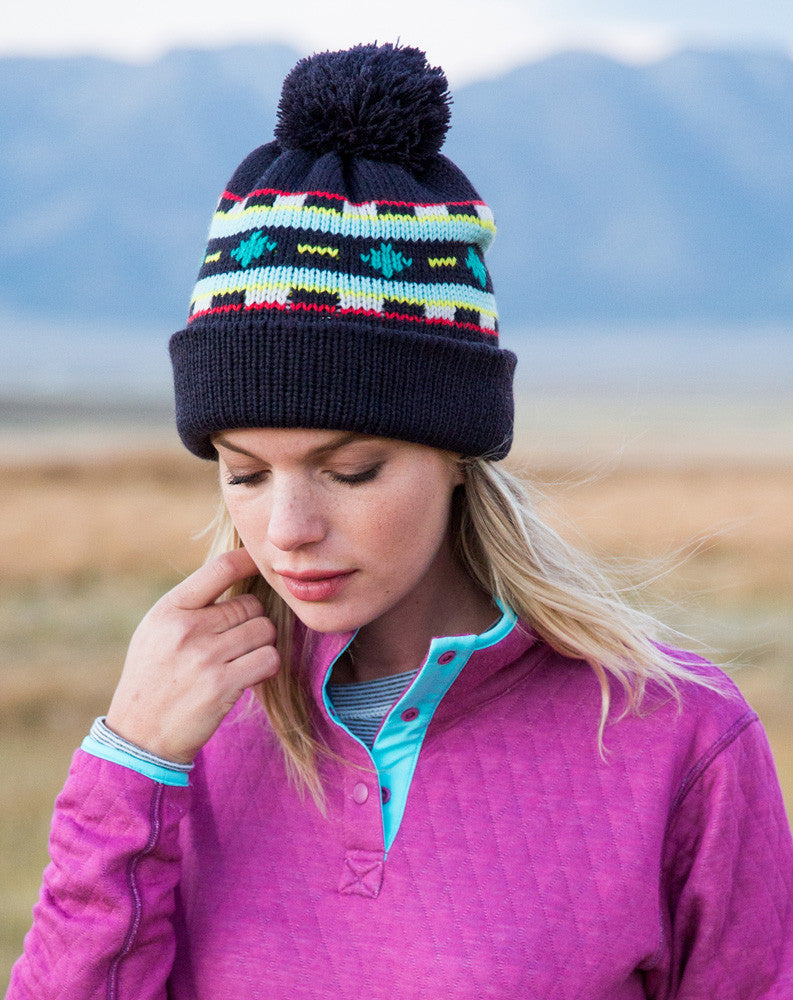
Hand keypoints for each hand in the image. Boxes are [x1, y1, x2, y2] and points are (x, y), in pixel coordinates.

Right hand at [105, 548, 278, 763]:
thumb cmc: (154, 678)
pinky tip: (249, 674)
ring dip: (262, 644)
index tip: (260, 561)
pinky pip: (269, 659)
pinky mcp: (223, 686)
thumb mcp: (157, 631)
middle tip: (238, 640)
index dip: (248, 560)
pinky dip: (266, 666)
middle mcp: (187, 628)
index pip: (220, 568)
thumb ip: (191, 606)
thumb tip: (236, 575)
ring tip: (242, 658)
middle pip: (251, 604)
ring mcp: (205, 657)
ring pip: (265, 630)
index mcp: (169, 609)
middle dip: (252, 620)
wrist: (140, 735)